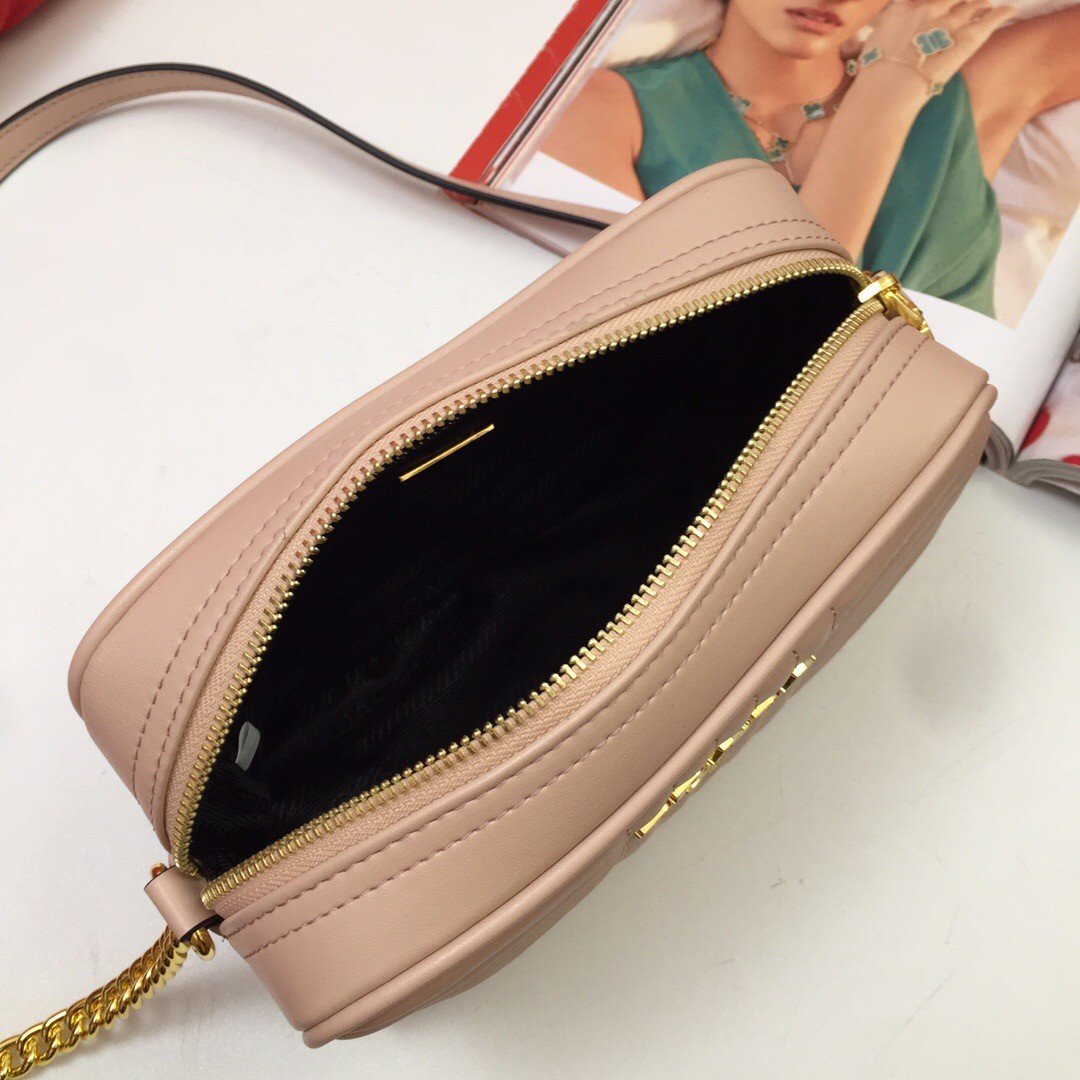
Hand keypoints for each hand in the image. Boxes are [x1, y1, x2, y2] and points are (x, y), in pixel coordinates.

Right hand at [863, 0, 1016, 88]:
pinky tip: (1010, 9)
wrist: (886, 92)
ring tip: (985, 5)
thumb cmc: (873, 76)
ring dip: (980, 3)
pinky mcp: (968, 38)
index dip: (931, 0)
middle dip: (959, 0)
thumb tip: (885, 32)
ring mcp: (950, 22)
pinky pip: (991, 18)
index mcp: (904, 7)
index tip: (937, 2)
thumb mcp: (870, 46)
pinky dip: (1002, 13)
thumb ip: (885, 31)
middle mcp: (929, 8)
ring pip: (973, 3)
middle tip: (965, 3)